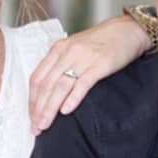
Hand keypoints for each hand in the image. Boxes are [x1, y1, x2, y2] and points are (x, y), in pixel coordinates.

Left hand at [28, 14, 151, 133]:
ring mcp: (83, 58)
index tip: (31, 118)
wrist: (127, 30)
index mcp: (58, 50)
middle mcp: (67, 53)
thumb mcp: (74, 49)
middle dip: (38, 109)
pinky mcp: (100, 64)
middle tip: (35, 128)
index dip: (31, 101)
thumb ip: (61, 65)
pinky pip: (83, 83)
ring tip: (45, 124)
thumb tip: (48, 93)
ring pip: (60, 86)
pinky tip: (66, 111)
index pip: (37, 78)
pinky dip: (72, 98)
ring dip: (50, 108)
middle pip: (45, 85)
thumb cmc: (101, 42)